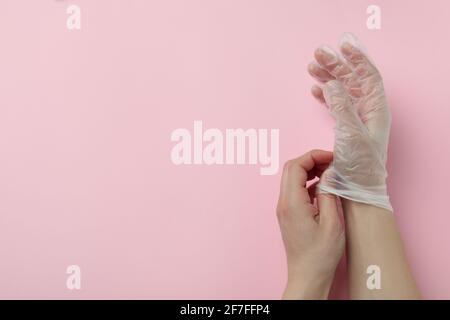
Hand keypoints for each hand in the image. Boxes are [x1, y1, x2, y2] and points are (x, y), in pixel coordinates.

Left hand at [277, 150, 344, 298]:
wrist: (307, 276)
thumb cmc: (321, 255)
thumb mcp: (332, 222)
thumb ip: (329, 193)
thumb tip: (330, 172)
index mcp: (292, 203)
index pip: (296, 166)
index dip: (314, 156)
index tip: (332, 157)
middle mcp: (283, 203)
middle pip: (291, 169)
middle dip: (311, 160)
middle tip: (332, 163)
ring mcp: (284, 208)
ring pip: (292, 178)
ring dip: (310, 171)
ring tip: (331, 173)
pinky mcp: (288, 214)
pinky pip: (295, 190)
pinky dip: (308, 183)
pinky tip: (324, 188)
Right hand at [308, 33, 391, 210]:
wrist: (356, 190)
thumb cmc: (360, 167)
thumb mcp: (351, 134)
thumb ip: (342, 106)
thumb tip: (332, 83)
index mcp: (375, 109)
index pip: (368, 75)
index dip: (356, 58)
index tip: (342, 45)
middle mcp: (367, 111)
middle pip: (352, 79)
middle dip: (336, 65)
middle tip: (318, 54)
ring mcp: (356, 119)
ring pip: (342, 90)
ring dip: (327, 77)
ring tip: (312, 67)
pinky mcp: (345, 127)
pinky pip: (335, 104)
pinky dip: (324, 94)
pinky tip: (315, 89)